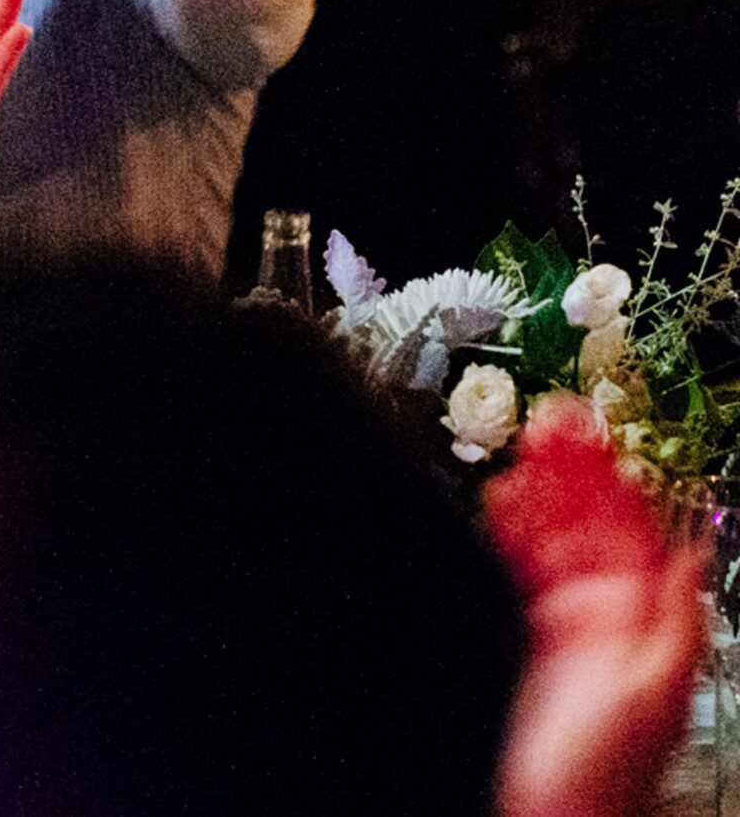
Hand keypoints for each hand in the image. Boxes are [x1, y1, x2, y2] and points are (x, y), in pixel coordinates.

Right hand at [484, 410, 708, 816]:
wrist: (548, 812)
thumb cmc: (603, 772)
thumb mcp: (654, 691)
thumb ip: (677, 618)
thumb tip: (695, 548)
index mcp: (646, 619)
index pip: (634, 527)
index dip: (615, 475)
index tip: (595, 430)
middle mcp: (608, 614)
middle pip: (591, 522)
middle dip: (572, 466)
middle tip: (554, 415)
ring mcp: (566, 623)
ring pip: (552, 536)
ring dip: (537, 487)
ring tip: (523, 441)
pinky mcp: (527, 634)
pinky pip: (518, 567)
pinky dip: (506, 530)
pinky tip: (497, 500)